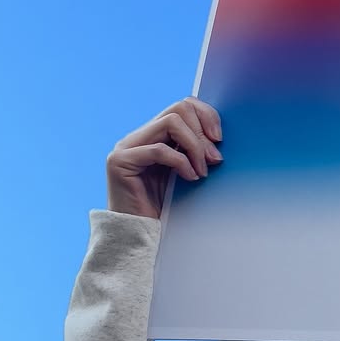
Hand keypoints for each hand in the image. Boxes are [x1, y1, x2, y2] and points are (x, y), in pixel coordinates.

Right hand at [106, 97, 223, 218]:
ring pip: (171, 123)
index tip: (219, 139)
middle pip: (179, 108)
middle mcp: (138, 136)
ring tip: (203, 170)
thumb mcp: (184, 170)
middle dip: (202, 132)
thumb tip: (217, 137)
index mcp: (153, 135)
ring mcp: (126, 147)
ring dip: (195, 146)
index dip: (206, 115)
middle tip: (214, 159)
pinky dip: (181, 162)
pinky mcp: (120, 162)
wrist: (137, 234)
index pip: (183, 105)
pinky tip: (191, 177)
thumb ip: (193, 150)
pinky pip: (160, 150)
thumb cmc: (164, 206)